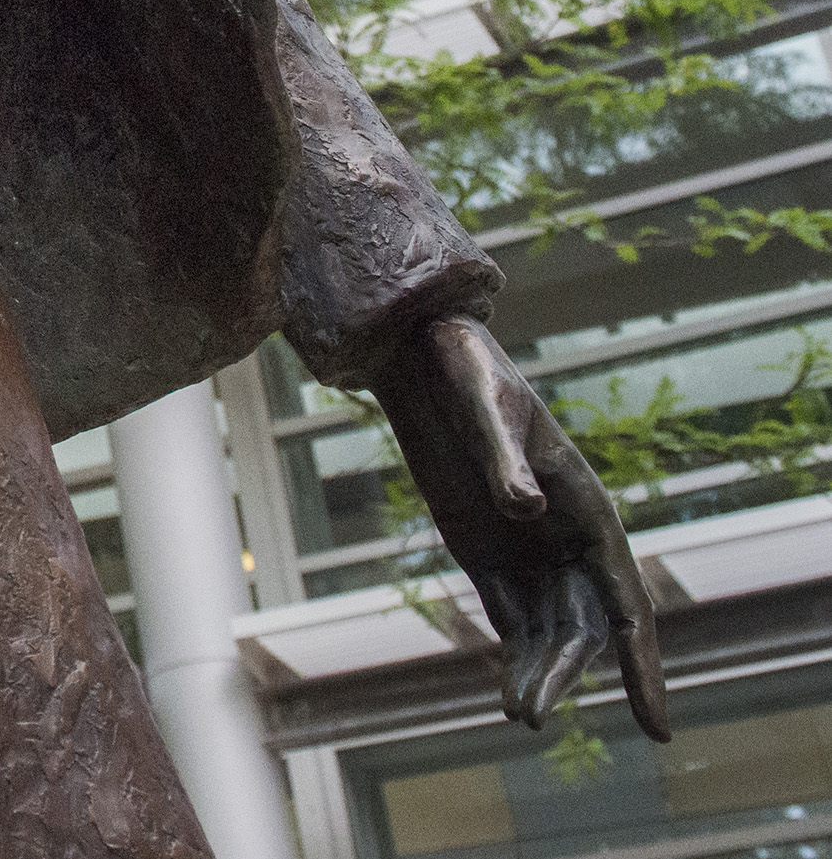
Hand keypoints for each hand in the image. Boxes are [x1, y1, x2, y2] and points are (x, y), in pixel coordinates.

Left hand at [373, 313, 668, 739]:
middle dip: (568, 673)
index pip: (629, 603)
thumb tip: (524, 511)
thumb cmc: (468, 376)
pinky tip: (510, 697)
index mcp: (590, 511)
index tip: (656, 725)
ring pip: (549, 631)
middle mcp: (568, 540)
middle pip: (586, 628)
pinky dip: (514, 656)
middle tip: (531, 715)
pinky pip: (510, 616)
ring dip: (540, 674)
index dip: (643, 664)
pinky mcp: (485, 551)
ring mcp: (528, 550)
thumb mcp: (485, 411)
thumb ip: (505, 463)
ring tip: (519, 715)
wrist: (427, 358)